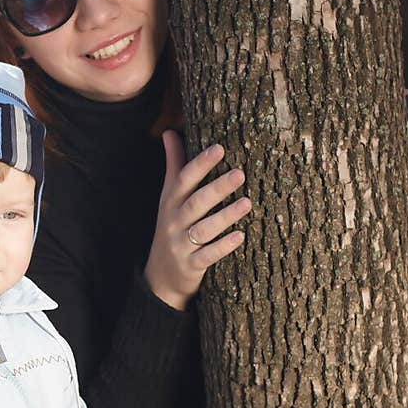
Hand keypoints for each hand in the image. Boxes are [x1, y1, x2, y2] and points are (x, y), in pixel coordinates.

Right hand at [144, 132, 251, 310]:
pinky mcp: (190, 266)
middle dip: (216, 188)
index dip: (200, 164)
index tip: (219, 148)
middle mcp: (174, 221)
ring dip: (225, 216)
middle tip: (240, 173)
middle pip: (195, 202)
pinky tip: (240, 236)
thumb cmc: (172, 227)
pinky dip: (222, 247)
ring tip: (247, 203)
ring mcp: (181, 245)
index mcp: (170, 202)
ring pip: (203, 229)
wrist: (160, 276)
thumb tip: (169, 132)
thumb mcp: (168, 197)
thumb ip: (173, 165)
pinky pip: (207, 256)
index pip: (183, 180)